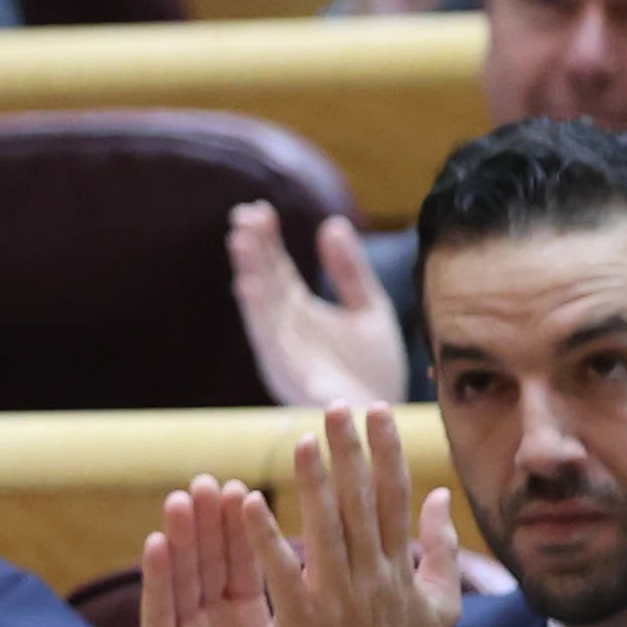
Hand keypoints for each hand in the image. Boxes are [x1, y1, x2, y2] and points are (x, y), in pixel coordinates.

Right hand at [130, 475, 309, 626]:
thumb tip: (367, 596)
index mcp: (253, 620)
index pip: (252, 562)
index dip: (249, 526)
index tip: (249, 486)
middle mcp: (215, 620)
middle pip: (213, 559)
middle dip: (212, 520)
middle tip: (213, 480)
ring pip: (183, 576)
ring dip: (184, 535)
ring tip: (185, 497)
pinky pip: (159, 614)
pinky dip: (158, 577)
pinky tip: (156, 543)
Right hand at [230, 207, 405, 409]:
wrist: (386, 417)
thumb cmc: (373, 370)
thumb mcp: (368, 308)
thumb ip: (349, 271)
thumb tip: (331, 223)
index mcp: (299, 312)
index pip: (277, 268)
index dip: (267, 240)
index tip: (259, 209)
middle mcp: (285, 329)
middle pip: (264, 281)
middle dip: (253, 249)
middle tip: (243, 215)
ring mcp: (285, 351)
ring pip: (260, 305)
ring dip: (249, 272)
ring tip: (240, 240)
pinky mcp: (291, 374)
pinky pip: (268, 339)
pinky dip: (256, 312)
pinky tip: (247, 285)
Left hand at [262, 407, 463, 626]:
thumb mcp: (439, 608)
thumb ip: (441, 550)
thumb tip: (440, 495)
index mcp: (401, 570)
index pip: (395, 499)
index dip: (386, 452)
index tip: (377, 410)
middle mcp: (373, 577)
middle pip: (362, 503)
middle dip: (351, 452)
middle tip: (338, 406)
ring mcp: (337, 598)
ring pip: (326, 529)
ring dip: (314, 483)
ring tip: (302, 440)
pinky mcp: (302, 620)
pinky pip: (281, 571)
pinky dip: (266, 536)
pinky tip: (248, 503)